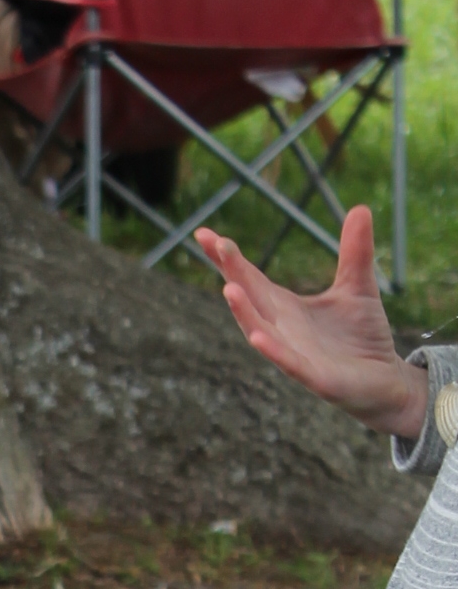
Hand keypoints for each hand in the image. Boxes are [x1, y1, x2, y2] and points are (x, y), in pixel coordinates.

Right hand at [195, 207, 423, 441]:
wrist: (385, 380)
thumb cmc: (363, 336)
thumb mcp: (358, 286)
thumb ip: (355, 251)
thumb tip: (360, 208)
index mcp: (284, 306)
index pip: (249, 278)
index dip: (227, 257)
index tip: (203, 233)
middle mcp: (281, 329)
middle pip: (250, 298)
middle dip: (232, 273)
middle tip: (215, 244)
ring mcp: (294, 354)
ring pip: (261, 332)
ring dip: (244, 313)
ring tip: (229, 289)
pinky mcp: (315, 378)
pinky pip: (289, 363)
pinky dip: (273, 350)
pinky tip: (258, 337)